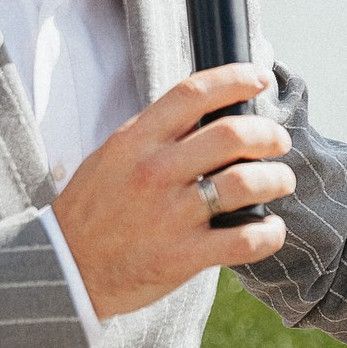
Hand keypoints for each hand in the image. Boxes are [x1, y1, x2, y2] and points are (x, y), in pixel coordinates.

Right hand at [52, 64, 295, 319]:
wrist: (65, 270)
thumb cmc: (94, 209)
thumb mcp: (113, 155)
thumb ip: (156, 133)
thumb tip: (211, 110)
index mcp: (135, 141)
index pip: (194, 93)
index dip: (236, 78)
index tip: (260, 78)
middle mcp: (154, 172)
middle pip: (232, 134)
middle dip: (268, 134)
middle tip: (278, 142)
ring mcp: (169, 215)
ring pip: (246, 183)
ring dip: (277, 178)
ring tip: (281, 181)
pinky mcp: (182, 257)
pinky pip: (245, 240)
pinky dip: (270, 232)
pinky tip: (271, 228)